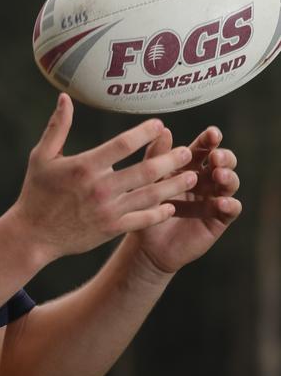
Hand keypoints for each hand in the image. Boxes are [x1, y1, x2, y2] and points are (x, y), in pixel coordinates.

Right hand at [13, 94, 197, 264]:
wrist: (33, 235)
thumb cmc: (36, 193)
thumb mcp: (41, 157)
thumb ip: (57, 127)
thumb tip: (65, 98)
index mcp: (84, 167)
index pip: (122, 145)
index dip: (145, 133)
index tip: (160, 125)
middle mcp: (100, 189)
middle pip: (145, 171)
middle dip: (171, 160)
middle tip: (188, 151)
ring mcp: (107, 211)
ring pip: (150, 196)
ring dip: (174, 185)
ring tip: (192, 177)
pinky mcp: (110, 229)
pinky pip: (142, 220)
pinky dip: (159, 213)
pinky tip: (172, 205)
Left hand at [130, 124, 241, 274]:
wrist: (145, 245)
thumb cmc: (145, 210)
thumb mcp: (148, 182)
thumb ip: (156, 158)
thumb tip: (165, 130)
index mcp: (187, 166)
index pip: (203, 148)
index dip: (210, 140)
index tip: (212, 134)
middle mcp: (204, 180)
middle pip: (223, 162)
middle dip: (223, 157)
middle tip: (216, 157)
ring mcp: (213, 198)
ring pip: (230, 182)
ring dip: (228, 176)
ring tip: (220, 175)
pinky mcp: (218, 219)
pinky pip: (230, 209)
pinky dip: (229, 204)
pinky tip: (222, 202)